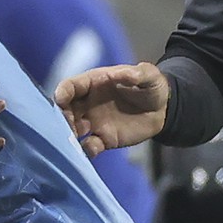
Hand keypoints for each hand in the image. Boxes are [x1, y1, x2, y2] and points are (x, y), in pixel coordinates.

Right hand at [53, 62, 168, 157]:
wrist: (162, 111)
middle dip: (62, 117)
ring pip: (73, 129)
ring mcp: (93, 122)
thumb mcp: (149, 75)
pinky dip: (86, 149)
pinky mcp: (103, 139)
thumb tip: (119, 73)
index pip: (71, 86)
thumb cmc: (151, 88)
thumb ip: (138, 73)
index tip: (60, 100)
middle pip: (65, 109)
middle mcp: (87, 103)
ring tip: (72, 140)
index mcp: (94, 83)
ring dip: (69, 135)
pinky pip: (89, 146)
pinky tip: (92, 149)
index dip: (63, 92)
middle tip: (66, 124)